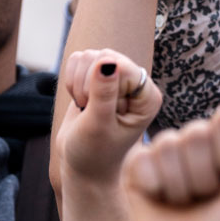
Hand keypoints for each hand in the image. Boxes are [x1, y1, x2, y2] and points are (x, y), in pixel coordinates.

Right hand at [56, 49, 162, 185]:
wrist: (84, 165)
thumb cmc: (94, 152)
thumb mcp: (99, 126)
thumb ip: (103, 94)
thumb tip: (106, 62)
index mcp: (148, 97)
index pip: (123, 67)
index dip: (102, 87)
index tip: (101, 112)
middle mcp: (138, 83)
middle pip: (105, 56)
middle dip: (88, 84)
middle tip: (91, 112)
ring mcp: (118, 77)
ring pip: (90, 56)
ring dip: (78, 83)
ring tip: (87, 108)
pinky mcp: (99, 75)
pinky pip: (78, 58)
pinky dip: (71, 79)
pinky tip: (80, 101)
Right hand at [122, 97, 219, 220]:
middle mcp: (197, 140)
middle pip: (196, 133)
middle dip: (206, 175)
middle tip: (209, 199)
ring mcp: (166, 152)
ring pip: (169, 146)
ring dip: (183, 186)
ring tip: (188, 203)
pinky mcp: (137, 168)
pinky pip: (144, 161)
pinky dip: (158, 190)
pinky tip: (163, 203)